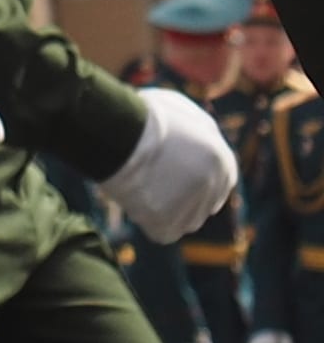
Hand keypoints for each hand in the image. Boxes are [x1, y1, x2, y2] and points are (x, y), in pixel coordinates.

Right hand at [98, 81, 244, 245]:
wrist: (118, 131)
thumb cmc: (144, 115)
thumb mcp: (185, 112)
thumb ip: (202, 131)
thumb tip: (205, 139)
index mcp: (224, 164)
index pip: (217, 181)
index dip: (192, 176)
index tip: (169, 171)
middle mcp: (215, 191)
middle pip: (203, 205)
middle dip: (181, 196)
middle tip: (150, 180)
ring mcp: (193, 212)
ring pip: (184, 220)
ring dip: (166, 208)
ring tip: (139, 185)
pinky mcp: (168, 226)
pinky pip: (162, 231)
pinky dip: (148, 219)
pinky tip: (134, 199)